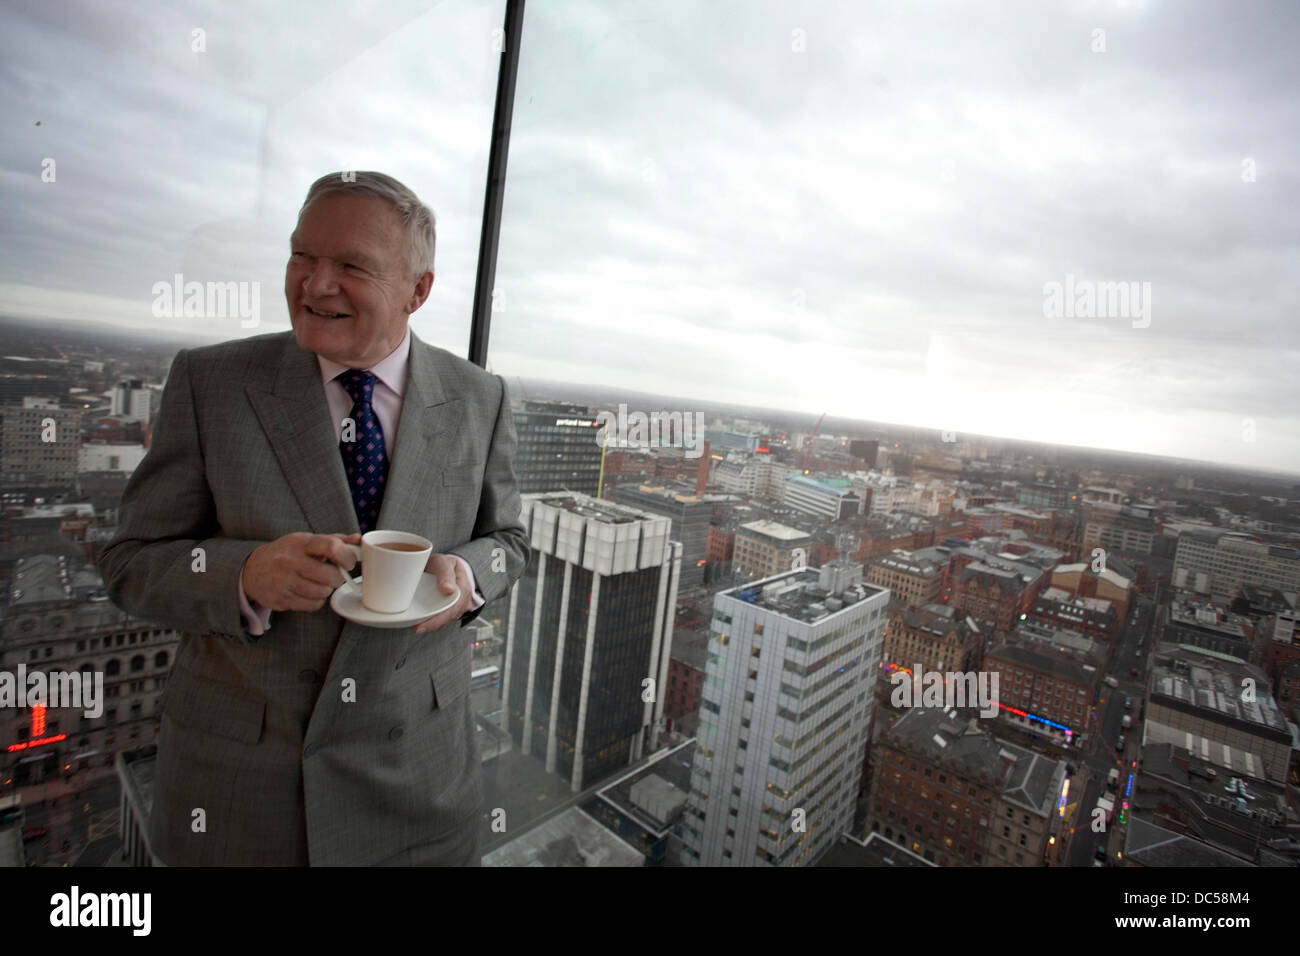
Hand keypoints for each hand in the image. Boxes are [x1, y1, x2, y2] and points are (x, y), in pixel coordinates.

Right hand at [242, 532, 361, 611]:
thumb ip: (333, 540)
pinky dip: (316, 601)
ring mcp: (284, 582)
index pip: (330, 546)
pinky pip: (313, 605)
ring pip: (323, 592)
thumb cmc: (285, 553)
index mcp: (300, 543)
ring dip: (326, 589)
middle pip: (330, 576)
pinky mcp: (281, 599)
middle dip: (337, 578)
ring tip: (318, 582)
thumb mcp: (305, 541)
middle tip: (333, 575)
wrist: (251, 570)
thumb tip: (358, 540)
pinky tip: (308, 592)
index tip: (349, 561)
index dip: (346, 556)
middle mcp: (290, 561)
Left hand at [413, 553, 472, 633]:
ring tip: (419, 626)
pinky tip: (425, 622)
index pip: (453, 607)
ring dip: (434, 624)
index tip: (422, 624)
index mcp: (464, 587)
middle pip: (450, 616)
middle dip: (434, 624)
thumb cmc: (443, 565)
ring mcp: (461, 605)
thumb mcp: (442, 563)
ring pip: (448, 619)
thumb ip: (445, 573)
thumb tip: (448, 589)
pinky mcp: (454, 609)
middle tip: (417, 628)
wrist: (446, 566)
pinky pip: (446, 618)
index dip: (438, 618)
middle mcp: (465, 598)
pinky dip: (435, 621)